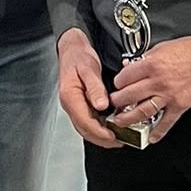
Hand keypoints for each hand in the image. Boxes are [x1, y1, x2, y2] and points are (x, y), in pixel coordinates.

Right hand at [57, 28, 120, 149]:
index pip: (85, 122)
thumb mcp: (88, 68)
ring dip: (101, 136)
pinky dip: (99, 127)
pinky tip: (110, 127)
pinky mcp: (79, 105)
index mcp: (70, 96)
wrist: (72, 49)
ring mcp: (73, 106)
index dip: (100, 132)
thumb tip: (101, 106)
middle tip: (120, 141)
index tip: (114, 137)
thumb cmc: (78, 56)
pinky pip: (88, 121)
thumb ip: (95, 87)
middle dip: (102, 139)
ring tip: (118, 138)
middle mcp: (70, 104)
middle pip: (85, 129)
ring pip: (86, 128)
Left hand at [109, 36, 190, 141]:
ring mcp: (168, 95)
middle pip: (129, 96)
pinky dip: (158, 132)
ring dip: (129, 119)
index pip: (124, 77)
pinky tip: (151, 138)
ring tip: (121, 122)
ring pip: (142, 111)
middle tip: (114, 104)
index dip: (118, 82)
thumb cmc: (190, 50)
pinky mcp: (180, 105)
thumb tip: (131, 65)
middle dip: (117, 101)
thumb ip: (145, 57)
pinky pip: (167, 122)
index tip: (118, 85)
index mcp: (151, 65)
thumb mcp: (162, 47)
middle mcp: (157, 82)